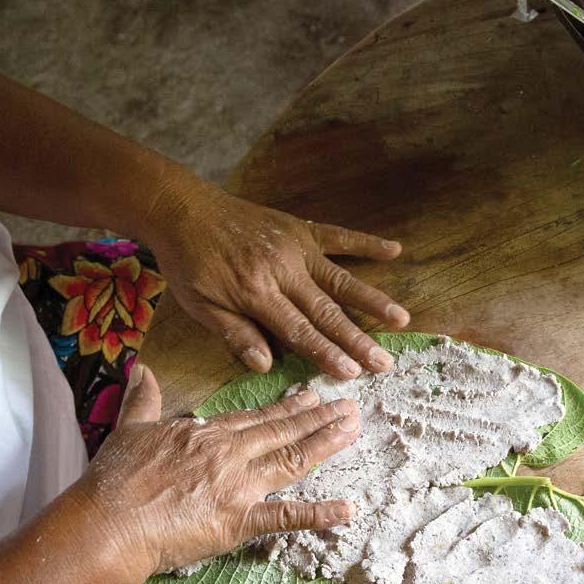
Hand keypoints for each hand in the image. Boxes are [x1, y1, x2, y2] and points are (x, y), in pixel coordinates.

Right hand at [77, 365, 359, 573]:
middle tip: (349, 406)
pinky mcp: (238, 521)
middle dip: (317, 417)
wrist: (110, 520)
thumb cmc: (114, 479)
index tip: (308, 395)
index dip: (284, 407)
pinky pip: (286, 516)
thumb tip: (141, 369)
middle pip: (281, 432)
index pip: (253, 416)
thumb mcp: (128, 429)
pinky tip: (347, 509)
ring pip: (291, 460)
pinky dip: (318, 514)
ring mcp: (237, 486)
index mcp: (205, 433)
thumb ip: (143, 399)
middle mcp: (229, 453)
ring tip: (353, 431)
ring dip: (325, 445)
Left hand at [147, 177, 409, 379]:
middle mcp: (282, 270)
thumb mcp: (199, 305)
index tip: (351, 374)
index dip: (326, 354)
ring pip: (341, 278)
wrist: (183, 209)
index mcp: (255, 293)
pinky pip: (339, 236)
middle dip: (357, 339)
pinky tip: (395, 250)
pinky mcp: (299, 228)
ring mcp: (294, 247)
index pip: (298, 331)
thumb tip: (266, 366)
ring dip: (372, 300)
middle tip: (385, 362)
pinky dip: (367, 242)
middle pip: (326, 311)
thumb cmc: (189, 263)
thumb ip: (234, 333)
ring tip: (400, 320)